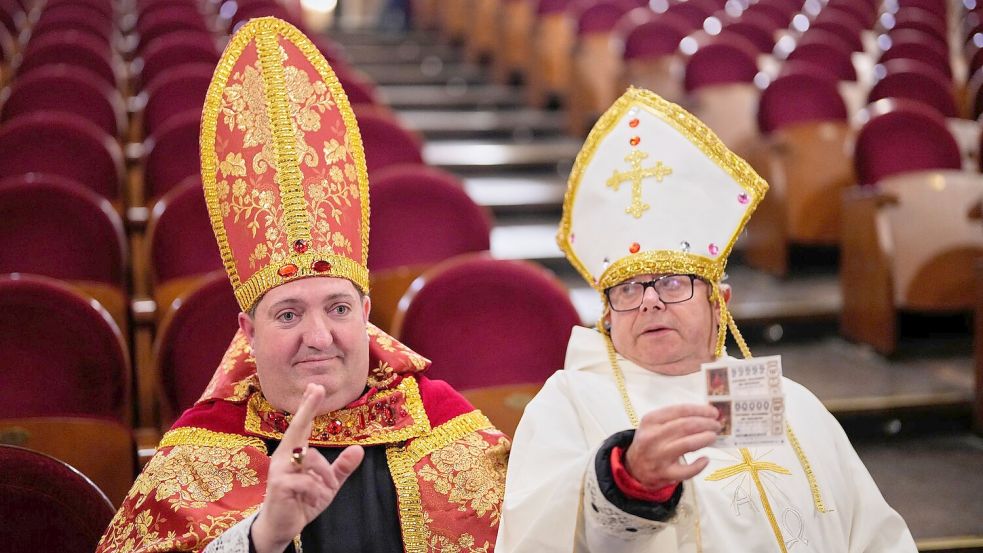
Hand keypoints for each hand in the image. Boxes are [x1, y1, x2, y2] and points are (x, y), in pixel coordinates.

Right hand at [250, 383, 364, 552]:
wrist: (282, 527)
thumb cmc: (302, 501)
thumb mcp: (327, 484)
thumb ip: (341, 468)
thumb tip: (358, 449)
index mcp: (294, 453)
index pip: (302, 426)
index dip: (308, 406)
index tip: (314, 386)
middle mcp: (284, 457)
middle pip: (297, 428)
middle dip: (307, 408)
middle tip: (317, 388)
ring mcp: (279, 470)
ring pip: (311, 459)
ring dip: (325, 476)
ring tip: (326, 491)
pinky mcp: (279, 485)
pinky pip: (307, 481)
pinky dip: (317, 491)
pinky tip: (314, 500)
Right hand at [624, 404, 720, 489]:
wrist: (634, 467)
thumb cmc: (650, 441)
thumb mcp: (654, 424)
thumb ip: (675, 418)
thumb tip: (706, 415)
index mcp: (651, 420)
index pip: (680, 410)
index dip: (700, 410)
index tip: (713, 412)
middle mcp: (652, 437)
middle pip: (686, 426)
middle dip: (706, 424)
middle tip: (717, 425)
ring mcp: (658, 456)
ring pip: (688, 444)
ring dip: (705, 439)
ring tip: (713, 437)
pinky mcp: (664, 474)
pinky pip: (687, 470)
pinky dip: (699, 465)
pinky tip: (705, 459)